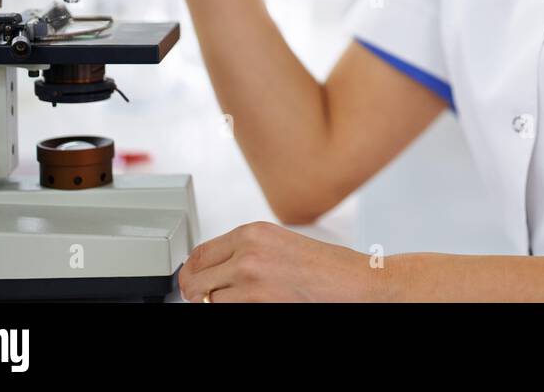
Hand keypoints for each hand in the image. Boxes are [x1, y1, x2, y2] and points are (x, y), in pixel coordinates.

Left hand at [178, 222, 389, 302]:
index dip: (190, 271)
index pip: (199, 253)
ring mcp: (251, 280)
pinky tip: (255, 303)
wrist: (352, 281)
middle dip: (195, 291)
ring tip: (242, 299)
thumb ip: (246, 249)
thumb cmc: (325, 265)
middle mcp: (247, 253)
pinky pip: (229, 311)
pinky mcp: (259, 303)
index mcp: (252, 232)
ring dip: (220, 303)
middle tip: (201, 298)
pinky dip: (236, 309)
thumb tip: (215, 266)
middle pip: (195, 279)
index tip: (191, 280)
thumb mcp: (279, 243)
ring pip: (209, 300)